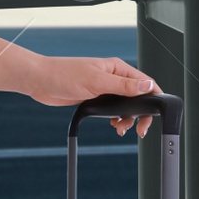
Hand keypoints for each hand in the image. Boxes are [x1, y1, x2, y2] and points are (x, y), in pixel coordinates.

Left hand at [27, 55, 162, 137]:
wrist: (41, 81)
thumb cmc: (64, 74)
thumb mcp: (97, 81)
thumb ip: (123, 85)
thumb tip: (147, 85)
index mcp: (117, 68)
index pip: (144, 81)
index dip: (154, 96)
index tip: (157, 112)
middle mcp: (113, 77)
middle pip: (137, 96)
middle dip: (141, 113)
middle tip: (140, 129)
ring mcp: (104, 88)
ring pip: (125, 105)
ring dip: (127, 118)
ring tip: (120, 128)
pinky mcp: (95, 98)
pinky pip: (113, 109)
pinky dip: (116, 118)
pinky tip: (113, 125)